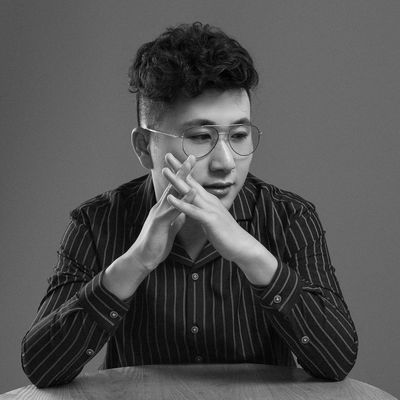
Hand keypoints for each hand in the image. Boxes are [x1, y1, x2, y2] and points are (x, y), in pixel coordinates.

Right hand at [127, 154, 195, 269]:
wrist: (142, 259)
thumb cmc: (156, 244)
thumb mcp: (169, 228)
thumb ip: (175, 218)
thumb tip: (183, 212)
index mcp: (164, 208)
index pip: (175, 189)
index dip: (183, 177)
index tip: (191, 165)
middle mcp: (161, 207)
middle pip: (173, 185)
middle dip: (182, 170)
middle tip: (191, 156)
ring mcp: (159, 213)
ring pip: (172, 192)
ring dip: (182, 178)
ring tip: (191, 165)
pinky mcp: (160, 223)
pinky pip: (174, 209)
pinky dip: (184, 200)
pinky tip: (192, 191)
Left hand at [163, 155, 251, 262]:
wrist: (242, 246)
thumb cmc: (227, 235)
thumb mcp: (213, 220)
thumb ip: (204, 212)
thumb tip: (197, 209)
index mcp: (209, 201)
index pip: (193, 182)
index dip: (183, 171)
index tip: (173, 161)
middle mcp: (209, 201)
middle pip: (191, 181)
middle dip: (179, 168)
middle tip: (167, 154)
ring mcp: (210, 209)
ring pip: (190, 192)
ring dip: (176, 181)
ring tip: (164, 171)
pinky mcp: (210, 220)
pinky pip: (192, 210)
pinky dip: (181, 204)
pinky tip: (170, 198)